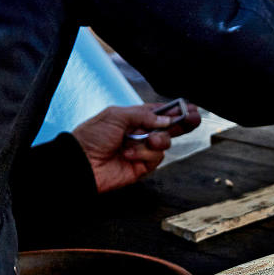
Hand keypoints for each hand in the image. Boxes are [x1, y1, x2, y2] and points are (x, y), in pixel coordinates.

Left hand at [71, 101, 200, 193]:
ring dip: (157, 140)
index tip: (188, 107)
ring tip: (146, 140)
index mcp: (132, 118)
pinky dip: (144, 154)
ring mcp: (141, 150)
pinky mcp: (142, 166)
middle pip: (167, 128)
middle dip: (181, 123)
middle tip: (192, 118)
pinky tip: (130, 154)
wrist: (80, 163)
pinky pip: (156, 158)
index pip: (158, 113)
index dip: (173, 111)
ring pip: (164, 143)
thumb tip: (166, 120)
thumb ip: (144, 115)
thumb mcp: (116, 115)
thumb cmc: (90, 137)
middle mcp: (138, 134)